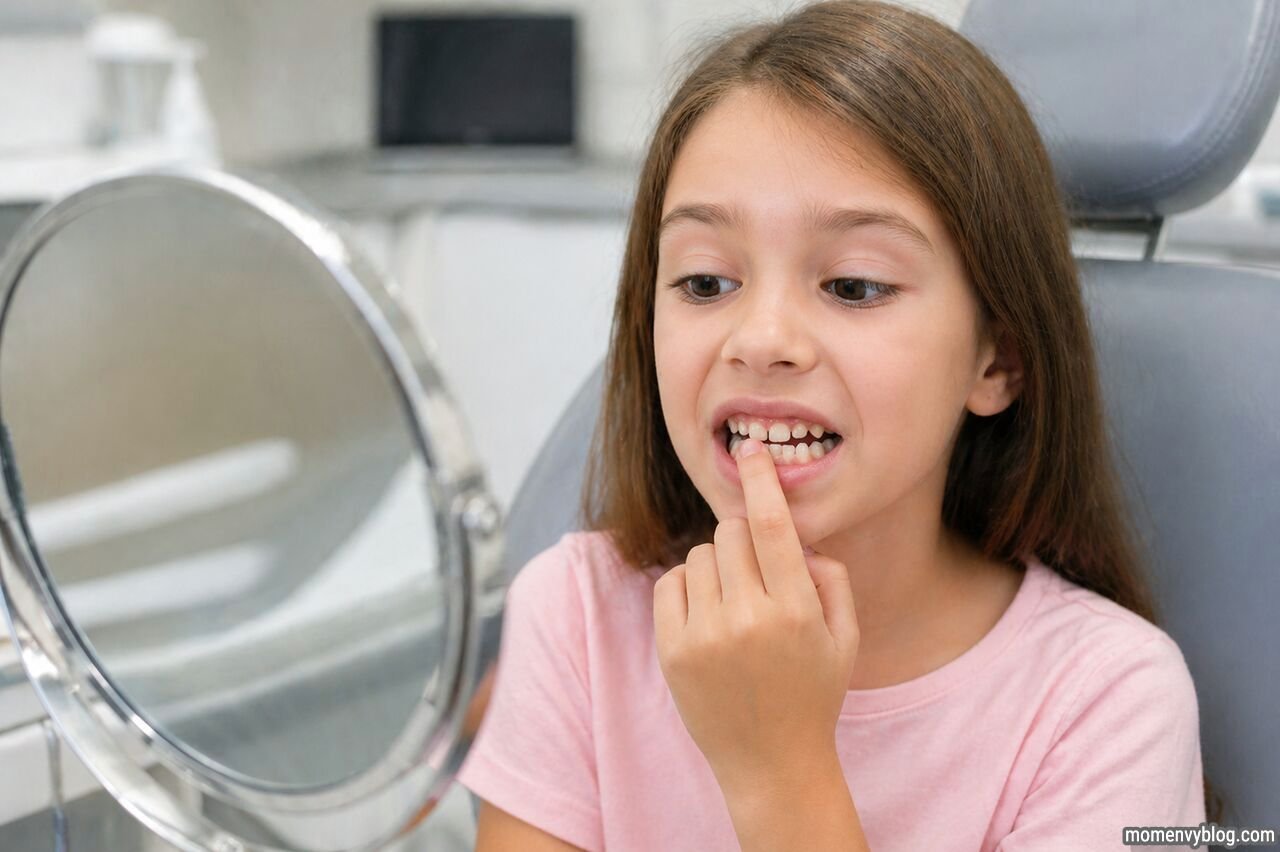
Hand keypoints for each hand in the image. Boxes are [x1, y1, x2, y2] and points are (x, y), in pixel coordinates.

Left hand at [653, 437, 859, 793]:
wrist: (771, 765)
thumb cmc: (813, 693)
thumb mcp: (844, 637)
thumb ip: (831, 576)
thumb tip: (798, 535)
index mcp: (795, 610)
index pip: (771, 525)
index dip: (760, 480)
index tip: (750, 448)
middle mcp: (747, 619)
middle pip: (730, 533)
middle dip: (744, 539)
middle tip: (757, 572)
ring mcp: (704, 636)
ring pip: (699, 555)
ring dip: (717, 566)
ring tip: (734, 604)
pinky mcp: (672, 650)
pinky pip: (670, 582)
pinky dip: (688, 588)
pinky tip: (708, 616)